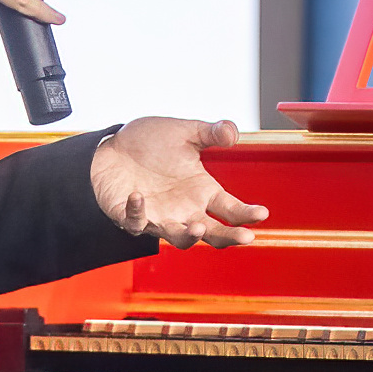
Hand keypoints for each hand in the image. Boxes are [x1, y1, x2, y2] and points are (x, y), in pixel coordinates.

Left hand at [91, 117, 265, 248]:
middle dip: (230, 236)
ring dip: (189, 236)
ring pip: (179, 239)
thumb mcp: (183, 132)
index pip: (231, 209)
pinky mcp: (132, 217)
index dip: (247, 213)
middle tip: (246, 236)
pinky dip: (137, 212)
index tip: (262, 213)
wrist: (111, 148)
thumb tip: (232, 134)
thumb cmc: (148, 143)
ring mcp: (159, 217)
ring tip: (197, 227)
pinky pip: (137, 222)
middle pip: (213, 233)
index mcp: (201, 191)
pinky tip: (138, 196)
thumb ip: (210, 133)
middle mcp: (185, 210)